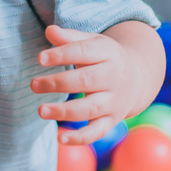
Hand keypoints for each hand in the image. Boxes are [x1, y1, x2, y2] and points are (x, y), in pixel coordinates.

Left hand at [29, 25, 145, 144]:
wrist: (137, 78)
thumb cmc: (103, 57)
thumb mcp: (91, 42)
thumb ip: (69, 38)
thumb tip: (49, 31)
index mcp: (108, 53)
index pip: (83, 52)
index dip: (61, 55)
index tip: (40, 58)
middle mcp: (113, 77)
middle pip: (86, 81)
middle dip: (58, 83)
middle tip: (33, 84)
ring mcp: (114, 101)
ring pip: (90, 108)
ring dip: (65, 111)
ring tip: (41, 110)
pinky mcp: (112, 120)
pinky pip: (97, 132)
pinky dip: (80, 138)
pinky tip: (61, 139)